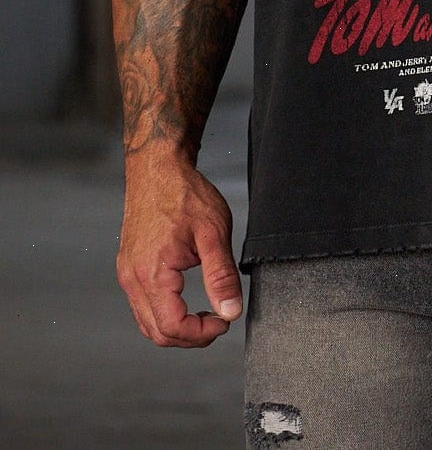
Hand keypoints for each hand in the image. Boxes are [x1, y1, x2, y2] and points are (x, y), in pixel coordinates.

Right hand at [117, 154, 242, 346]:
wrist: (158, 168)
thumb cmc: (184, 193)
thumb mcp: (213, 232)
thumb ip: (222, 276)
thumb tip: (230, 311)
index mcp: (152, 272)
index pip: (173, 327)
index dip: (202, 333)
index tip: (224, 321)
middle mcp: (133, 278)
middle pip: (158, 333)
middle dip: (191, 336)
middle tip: (218, 321)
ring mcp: (127, 274)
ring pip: (148, 323)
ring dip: (177, 328)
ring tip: (205, 314)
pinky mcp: (129, 268)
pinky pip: (143, 306)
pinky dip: (164, 314)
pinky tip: (186, 302)